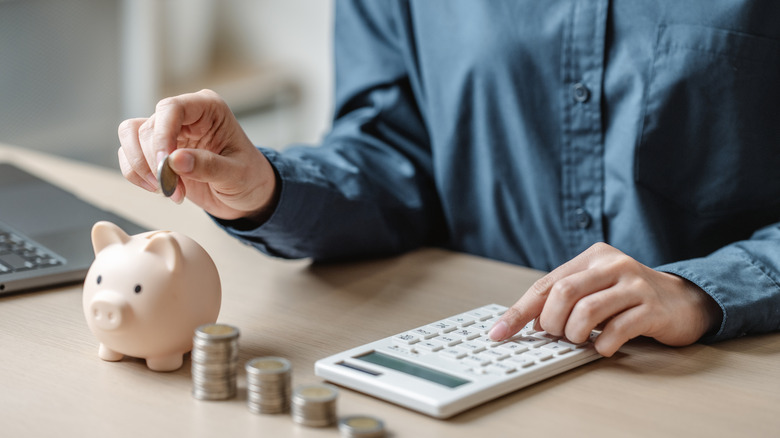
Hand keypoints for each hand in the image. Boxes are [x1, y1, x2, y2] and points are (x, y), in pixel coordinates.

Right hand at [117, 89, 277, 219]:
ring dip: (142, 168)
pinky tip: (163, 190)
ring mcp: (169, 132)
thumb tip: (175, 160)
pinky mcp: (157, 151)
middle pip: (147, 127)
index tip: (165, 166)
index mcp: (208, 109)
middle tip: (173, 189)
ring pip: (131, 136)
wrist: (247, 196)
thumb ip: (208, 166)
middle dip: (154, 162)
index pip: (171, 108)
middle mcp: (185, 115)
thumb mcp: (236, 175)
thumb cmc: (249, 178)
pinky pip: (129, 155)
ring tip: (169, 191)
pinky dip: (138, 175)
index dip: (162, 136)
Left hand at [488, 243, 720, 356]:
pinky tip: (603, 347)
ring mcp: (634, 284)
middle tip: (557, 335)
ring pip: (586, 310)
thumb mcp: (596, 290)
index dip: (519, 312)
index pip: (546, 285)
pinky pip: (617, 329)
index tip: (499, 333)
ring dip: (575, 334)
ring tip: (580, 340)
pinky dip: (602, 344)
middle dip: (551, 323)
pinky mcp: (652, 307)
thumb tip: (527, 324)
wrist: (684, 300)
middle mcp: (612, 265)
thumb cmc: (630, 297)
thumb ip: (564, 300)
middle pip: (563, 293)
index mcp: (592, 257)